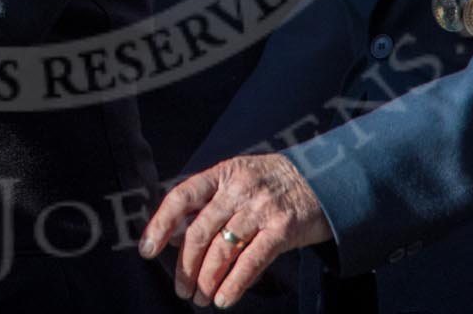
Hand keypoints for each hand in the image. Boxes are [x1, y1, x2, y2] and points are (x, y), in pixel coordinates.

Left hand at [139, 154, 330, 307]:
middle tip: (182, 289)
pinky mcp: (283, 228)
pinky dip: (234, 284)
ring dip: (207, 280)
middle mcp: (239, 188)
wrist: (325, 178)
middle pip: (200, 231)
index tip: (147, 249)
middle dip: (185, 266)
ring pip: (223, 250)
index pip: (182, 197)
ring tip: (202, 298)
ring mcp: (261, 208)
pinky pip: (251, 261)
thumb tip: (174, 236)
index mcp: (223, 174)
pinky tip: (224, 298)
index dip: (161, 224)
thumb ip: (209, 204)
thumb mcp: (239, 180)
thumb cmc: (274, 184)